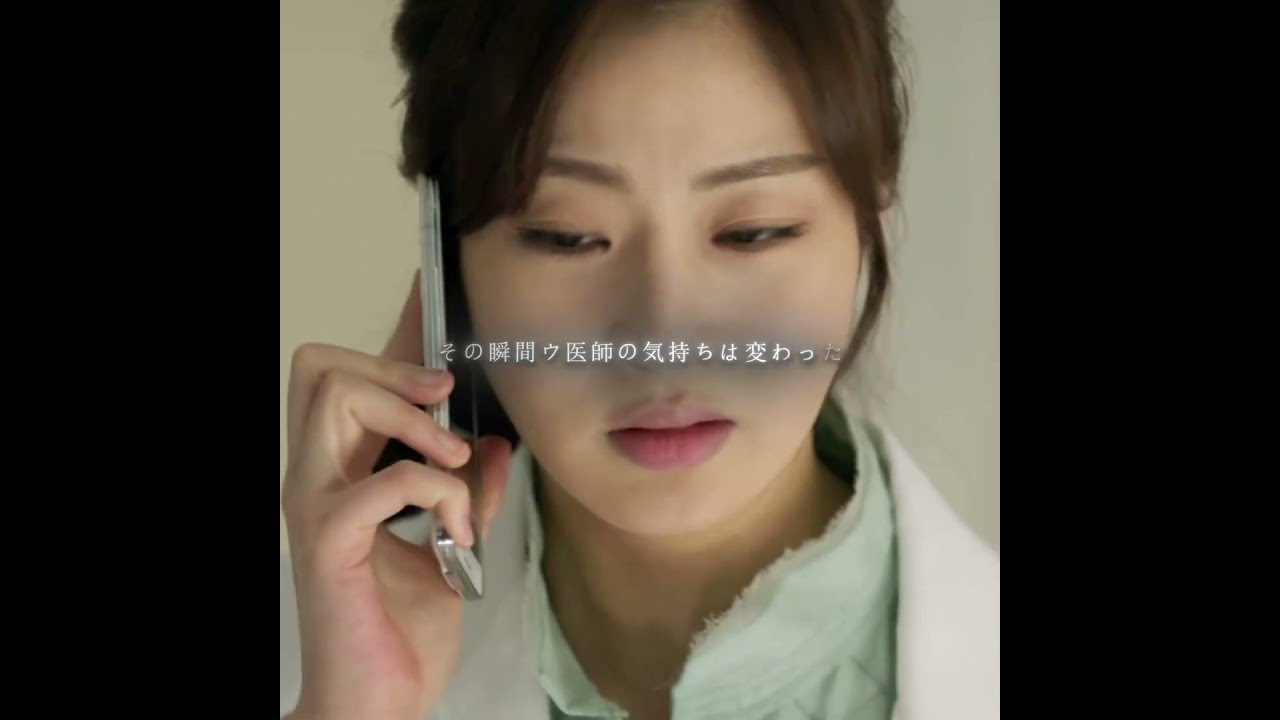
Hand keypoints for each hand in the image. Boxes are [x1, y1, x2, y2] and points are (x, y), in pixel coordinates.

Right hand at [282, 272, 512, 719]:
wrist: (379, 705)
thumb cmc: (400, 632)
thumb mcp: (453, 547)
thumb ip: (471, 494)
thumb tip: (498, 446)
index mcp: (338, 473)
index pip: (343, 377)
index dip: (389, 339)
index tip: (434, 325)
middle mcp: (315, 478)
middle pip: (322, 365)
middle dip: (394, 368)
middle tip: (444, 407)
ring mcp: (315, 506)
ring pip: (338, 398)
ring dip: (415, 423)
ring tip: (454, 467)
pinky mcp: (330, 542)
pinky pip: (385, 479)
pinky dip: (438, 492)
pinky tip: (455, 530)